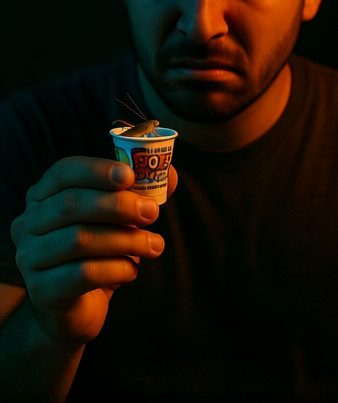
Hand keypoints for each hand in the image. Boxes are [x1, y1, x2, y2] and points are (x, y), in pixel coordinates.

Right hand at [10, 157, 177, 344]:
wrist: (78, 307)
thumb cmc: (100, 253)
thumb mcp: (121, 220)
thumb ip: (143, 194)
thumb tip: (169, 173)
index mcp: (44, 197)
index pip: (63, 172)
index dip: (97, 170)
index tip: (130, 176)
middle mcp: (28, 224)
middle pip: (72, 205)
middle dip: (119, 206)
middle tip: (152, 214)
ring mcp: (30, 258)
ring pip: (80, 240)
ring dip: (127, 240)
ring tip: (154, 245)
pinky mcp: (42, 290)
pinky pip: (83, 274)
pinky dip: (117, 269)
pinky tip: (132, 270)